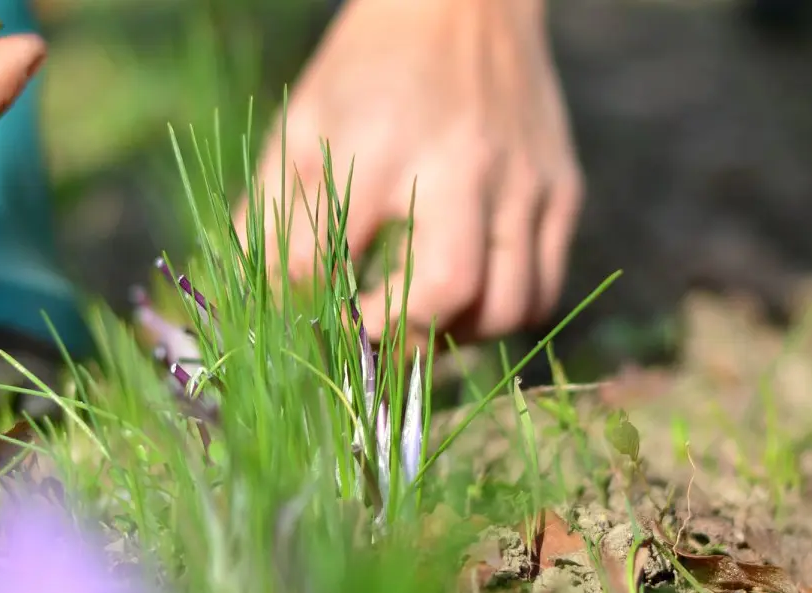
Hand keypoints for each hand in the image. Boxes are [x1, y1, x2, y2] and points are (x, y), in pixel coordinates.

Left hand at [236, 0, 582, 346]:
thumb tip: (250, 296)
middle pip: (444, 290)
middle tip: (372, 340)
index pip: (328, 260)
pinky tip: (470, 304)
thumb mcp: (303, 122)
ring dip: (458, 338)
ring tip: (424, 326)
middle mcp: (459, 165)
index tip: (309, 324)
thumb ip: (271, 210)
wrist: (464, 2)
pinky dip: (504, 315)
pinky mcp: (561, 190)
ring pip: (506, 304)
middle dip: (397, 336)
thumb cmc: (369, 68)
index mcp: (377, 145)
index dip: (309, 309)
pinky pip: (544, 285)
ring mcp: (521, 181)